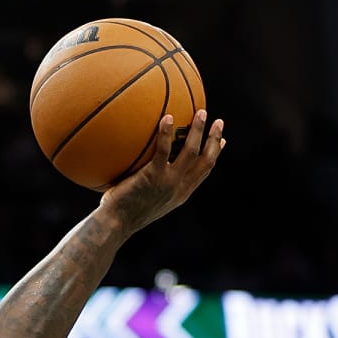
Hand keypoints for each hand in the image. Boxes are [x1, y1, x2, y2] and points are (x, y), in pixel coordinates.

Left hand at [98, 110, 225, 235]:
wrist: (115, 225)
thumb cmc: (122, 213)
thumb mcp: (145, 200)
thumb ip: (152, 184)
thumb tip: (143, 168)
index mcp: (181, 193)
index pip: (204, 172)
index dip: (215, 155)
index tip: (223, 141)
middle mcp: (179, 188)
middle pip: (206, 160)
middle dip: (215, 140)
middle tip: (219, 121)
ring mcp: (168, 182)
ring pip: (191, 152)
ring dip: (199, 131)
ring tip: (201, 112)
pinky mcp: (153, 176)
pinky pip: (163, 150)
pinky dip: (166, 133)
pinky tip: (167, 118)